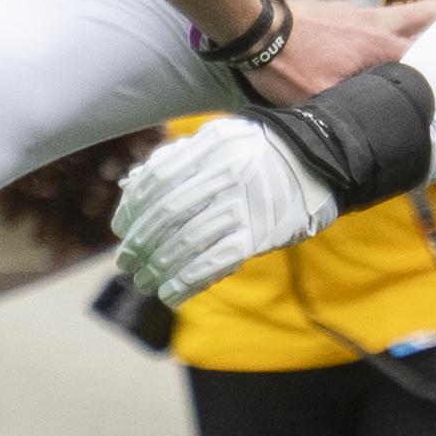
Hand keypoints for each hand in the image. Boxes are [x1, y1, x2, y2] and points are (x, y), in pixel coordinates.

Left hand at [112, 118, 340, 304]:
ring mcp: (243, 205)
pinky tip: (170, 293)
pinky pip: (216, 261)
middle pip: (168, 213)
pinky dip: (188, 281)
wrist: (314, 167)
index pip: (157, 178)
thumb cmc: (257, 156)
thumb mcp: (218, 141)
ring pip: (188, 241)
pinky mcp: (259, 234)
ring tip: (144, 282)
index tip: (120, 230)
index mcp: (210, 146)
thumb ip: (176, 159)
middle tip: (126, 263)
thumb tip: (129, 185)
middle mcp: (225, 172)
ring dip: (159, 267)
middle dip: (140, 243)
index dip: (133, 208)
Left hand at [254, 0, 435, 103]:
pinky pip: (380, 13)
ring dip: (427, 14)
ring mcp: (358, 13)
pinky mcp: (340, 11)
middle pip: (426, 15)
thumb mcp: (323, 100)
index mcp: (379, 49)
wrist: (255, 29)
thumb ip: (354, 111)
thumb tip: (374, 131)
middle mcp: (376, 25)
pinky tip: (390, 31)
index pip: (428, 53)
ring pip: (404, 11)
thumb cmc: (287, 66)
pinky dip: (397, 18)